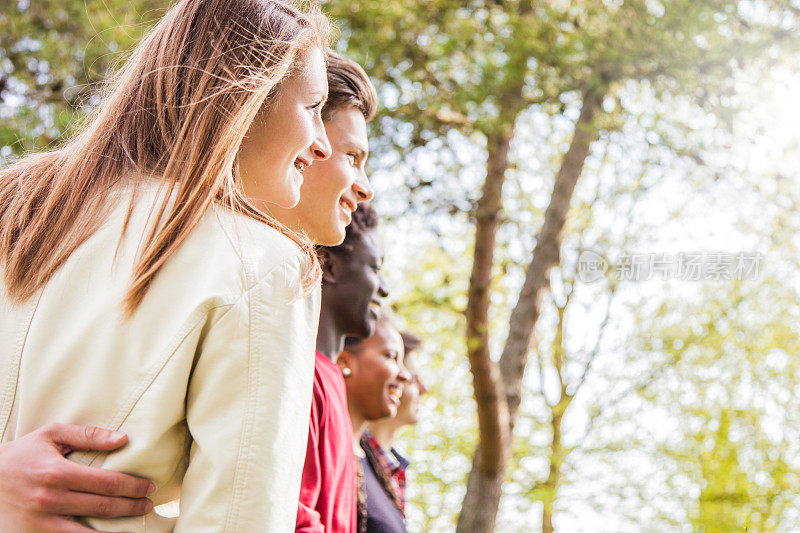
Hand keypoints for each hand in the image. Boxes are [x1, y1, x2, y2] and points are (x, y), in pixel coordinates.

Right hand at [0, 423, 153, 531]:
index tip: (148, 486)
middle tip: (149, 504)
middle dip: (132, 507)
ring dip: (117, 531)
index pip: (107, 483)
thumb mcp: (52, 435)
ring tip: (135, 524)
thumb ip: (88, 435)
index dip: (133, 486)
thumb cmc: (23, 453)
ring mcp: (40, 522)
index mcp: (57, 473)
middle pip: (102, 507)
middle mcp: (49, 499)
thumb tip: (122, 439)